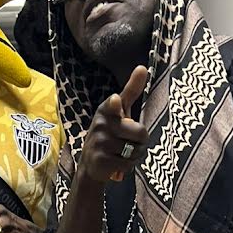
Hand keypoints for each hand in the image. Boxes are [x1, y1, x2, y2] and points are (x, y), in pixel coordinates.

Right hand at [79, 65, 149, 183]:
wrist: (90, 164)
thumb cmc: (110, 133)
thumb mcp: (119, 111)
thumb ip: (131, 90)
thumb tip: (142, 66)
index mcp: (106, 109)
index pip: (113, 105)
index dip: (115, 104)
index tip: (115, 101)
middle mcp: (101, 124)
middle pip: (141, 133)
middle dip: (141, 141)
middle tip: (129, 142)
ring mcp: (100, 143)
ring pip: (136, 150)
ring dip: (135, 154)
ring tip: (121, 152)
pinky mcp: (101, 160)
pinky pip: (129, 163)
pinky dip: (128, 166)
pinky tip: (116, 163)